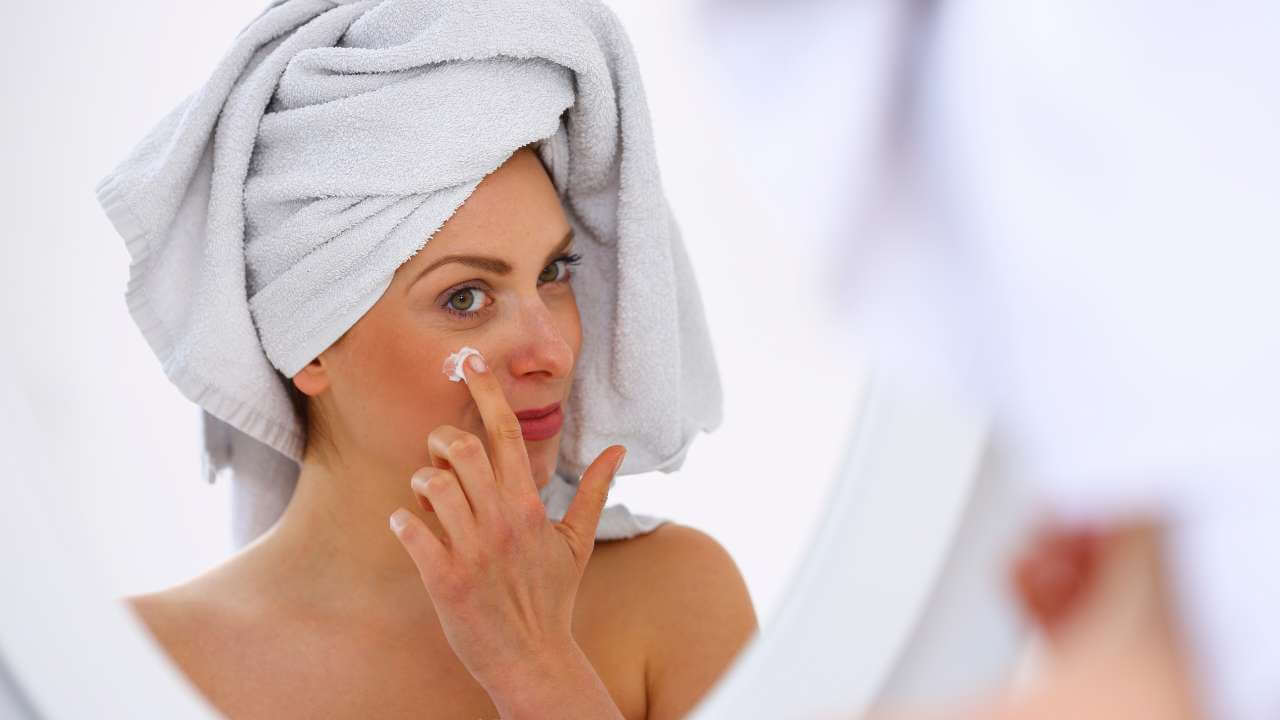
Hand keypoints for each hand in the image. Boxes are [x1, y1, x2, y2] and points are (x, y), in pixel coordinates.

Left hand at [387, 352, 625, 693]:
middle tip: (441, 453)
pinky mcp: (443, 578)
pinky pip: (409, 530)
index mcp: (530, 505)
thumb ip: (593, 490)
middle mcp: (501, 520)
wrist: (532, 658)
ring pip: (431, 484)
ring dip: (421, 479)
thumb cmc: (552, 597)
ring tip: (428, 494)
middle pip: (462, 448)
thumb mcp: (578, 542)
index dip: (486, 392)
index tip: (469, 363)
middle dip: (442, 438)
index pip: (506, 432)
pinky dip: (401, 520)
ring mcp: (471, 549)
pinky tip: (407, 526)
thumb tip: (618, 450)